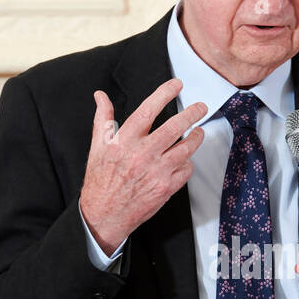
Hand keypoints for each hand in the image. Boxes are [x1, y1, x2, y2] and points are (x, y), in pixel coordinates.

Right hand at [79, 79, 206, 255]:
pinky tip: (185, 158)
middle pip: (174, 127)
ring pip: (186, 149)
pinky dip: (188, 162)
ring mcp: (156, 172)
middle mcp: (142, 155)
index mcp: (124, 142)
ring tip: (198, 131)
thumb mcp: (97, 147)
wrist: (104, 215)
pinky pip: (185, 170)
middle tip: (201, 106)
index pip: (148, 111)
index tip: (176, 84)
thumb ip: (103, 119)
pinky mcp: (165, 188)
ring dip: (196, 138)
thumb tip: (100, 96)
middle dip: (192, 113)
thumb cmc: (101, 180)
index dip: (164, 94)